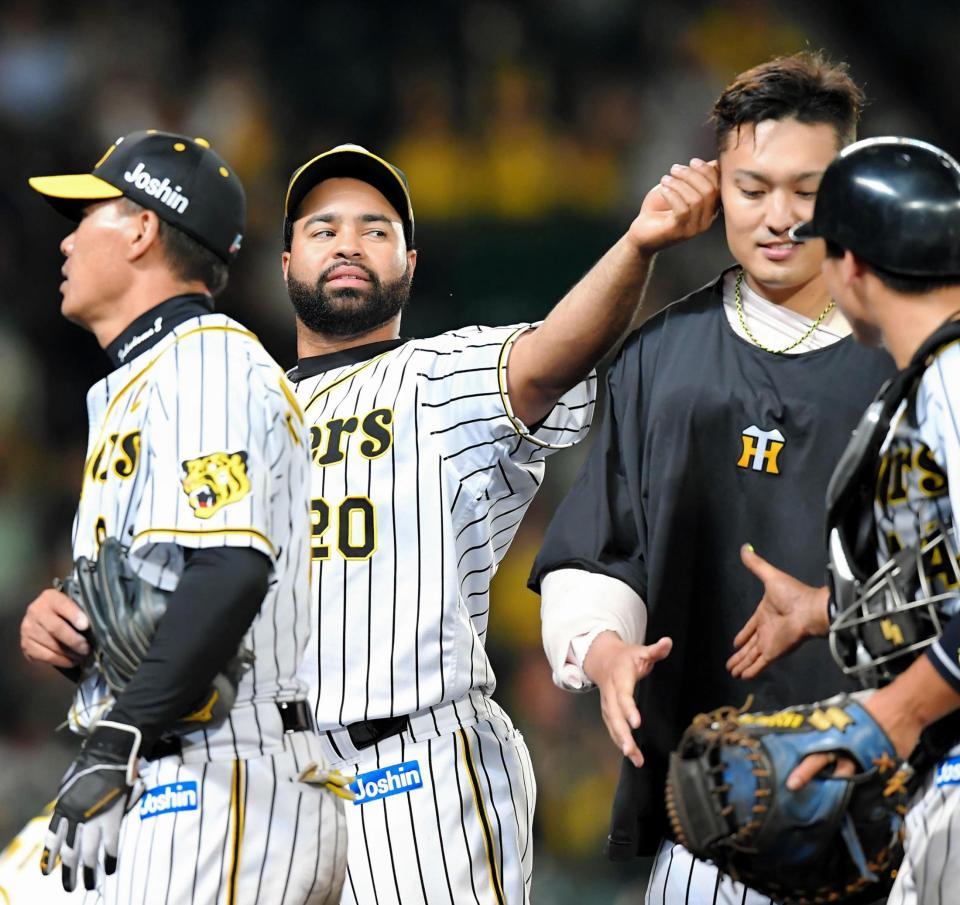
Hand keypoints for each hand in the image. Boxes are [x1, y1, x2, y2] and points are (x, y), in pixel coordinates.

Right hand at [21, 588, 90, 668]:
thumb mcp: (74, 603)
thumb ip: (82, 608)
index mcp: (50, 597)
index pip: (62, 604)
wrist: (45, 617)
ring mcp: (28, 628)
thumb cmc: (68, 610)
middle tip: (87, 648)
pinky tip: (72, 661)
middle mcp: (35, 611)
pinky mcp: (26, 644)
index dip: (74, 615)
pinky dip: (61, 661)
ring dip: (69, 653)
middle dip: (74, 640)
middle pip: (55, 628)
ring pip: (50, 644)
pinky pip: (44, 656)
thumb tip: (99, 622)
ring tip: (82, 656)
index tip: (86, 626)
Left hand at [42, 720, 142, 891]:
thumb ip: (68, 800)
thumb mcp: (70, 782)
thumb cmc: (92, 762)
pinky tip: (111, 868)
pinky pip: (110, 843)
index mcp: (63, 808)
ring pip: (88, 853)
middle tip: (70, 886)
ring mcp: (93, 818)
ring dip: (88, 871)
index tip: (48, 871)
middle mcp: (75, 817)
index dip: (50, 857)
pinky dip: (111, 858)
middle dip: (69, 872)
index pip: (53, 839)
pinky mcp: (112, 817)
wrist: (110, 751)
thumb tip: (66, 812)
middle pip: (70, 851)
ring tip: (89, 883)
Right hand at [583, 631, 672, 767]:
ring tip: (635, 759)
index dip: (628, 709)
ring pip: (612, 726)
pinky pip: (613, 729)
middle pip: (614, 716)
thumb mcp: (641, 651)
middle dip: (622, 734)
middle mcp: (610, 693)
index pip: (623, 696)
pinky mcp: (608, 712)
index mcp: (619, 678)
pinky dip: (620, 742)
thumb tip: (668, 642)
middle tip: (631, 751)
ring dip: (622, 743)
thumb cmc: (626, 657)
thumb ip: (655, 650)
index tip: (637, 723)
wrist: (602, 659)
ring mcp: (607, 704)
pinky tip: (632, 755)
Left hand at [627, 158, 719, 254]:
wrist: (641, 231)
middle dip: (692, 175)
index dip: (707, 171)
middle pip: (709, 191)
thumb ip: (697, 178)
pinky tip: (663, 189)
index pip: (719, 186)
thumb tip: (715, 163)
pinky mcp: (678, 231)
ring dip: (679, 184)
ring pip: (696, 200)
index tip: (692, 162)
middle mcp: (705, 220)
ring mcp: (693, 228)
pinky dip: (672, 195)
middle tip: (675, 169)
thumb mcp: (680, 188)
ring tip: (665, 179)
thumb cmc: (660, 209)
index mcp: (709, 209)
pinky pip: (682, 209)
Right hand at [727, 545, 830, 678]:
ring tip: (731, 673)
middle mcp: (767, 631)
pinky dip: (751, 671)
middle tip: (729, 664)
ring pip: (752, 657)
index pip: (750, 628)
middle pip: (749, 646)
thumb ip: (756, 564)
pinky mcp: (773, 652)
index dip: (743, 635)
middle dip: (740, 655)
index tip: (735, 643)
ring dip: (742, 665)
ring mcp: (770, 643)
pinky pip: (759, 664)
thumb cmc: (793, 593)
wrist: (810, 609)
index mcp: (765, 614)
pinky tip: (742, 677)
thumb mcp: (770, 576)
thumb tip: (744, 548)